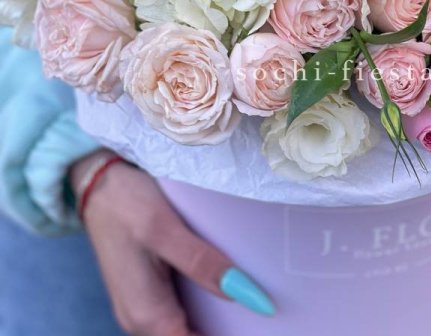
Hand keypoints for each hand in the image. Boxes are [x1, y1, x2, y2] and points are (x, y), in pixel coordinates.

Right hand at [70, 152, 274, 335]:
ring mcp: (143, 306)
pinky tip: (227, 284)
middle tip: (261, 308)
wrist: (96, 182)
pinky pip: (179, 311)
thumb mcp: (164, 228)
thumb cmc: (126, 203)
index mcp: (146, 314)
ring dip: (216, 321)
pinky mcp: (147, 290)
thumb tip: (244, 294)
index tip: (260, 324)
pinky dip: (205, 306)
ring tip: (253, 300)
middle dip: (224, 330)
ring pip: (186, 327)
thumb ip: (200, 263)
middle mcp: (141, 319)